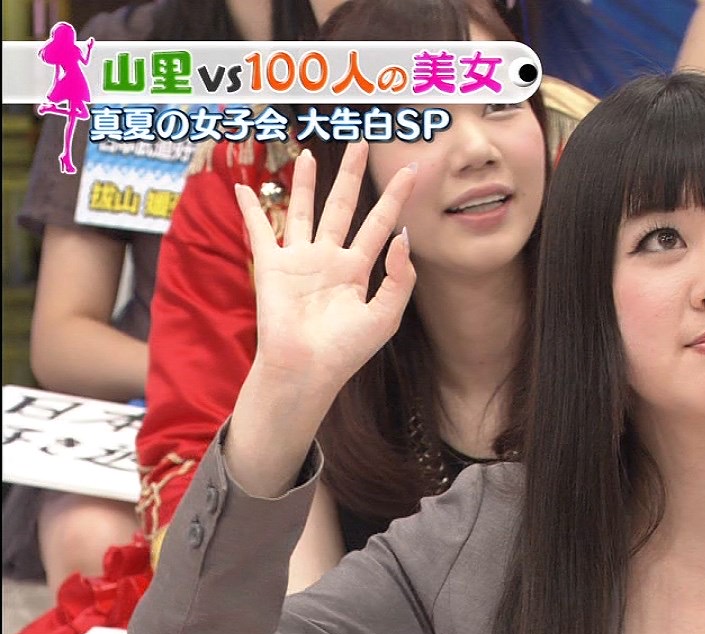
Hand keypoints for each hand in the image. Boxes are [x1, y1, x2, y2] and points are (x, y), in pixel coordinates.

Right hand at [235, 141, 416, 397]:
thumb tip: (402, 237)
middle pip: (343, 206)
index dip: (396, 198)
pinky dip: (251, 209)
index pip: (381, 223)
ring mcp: (300, 260)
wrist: (306, 369)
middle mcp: (330, 259)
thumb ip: (399, 278)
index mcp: (358, 269)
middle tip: (362, 142)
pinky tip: (243, 188)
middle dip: (352, 175)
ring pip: (303, 211)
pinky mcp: (272, 266)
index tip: (411, 171)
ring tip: (309, 155)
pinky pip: (260, 231)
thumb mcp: (385, 317)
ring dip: (304, 184)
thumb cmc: (346, 350)